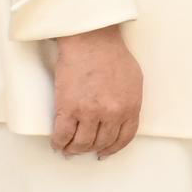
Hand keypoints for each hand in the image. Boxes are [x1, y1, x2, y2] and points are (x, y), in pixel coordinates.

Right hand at [48, 27, 143, 157]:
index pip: (124, 138)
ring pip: (82, 142)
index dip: (112, 148)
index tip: (104, 152)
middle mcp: (112, 113)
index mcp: (130, 106)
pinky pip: (63, 135)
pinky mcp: (69, 108)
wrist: (91, 40)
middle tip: (83, 148)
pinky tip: (57, 144)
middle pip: (101, 142)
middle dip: (92, 148)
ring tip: (69, 149)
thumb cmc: (110, 53)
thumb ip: (130, 99)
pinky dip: (59, 143)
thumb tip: (122, 114)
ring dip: (74, 149)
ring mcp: (90, 112)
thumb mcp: (133, 78)